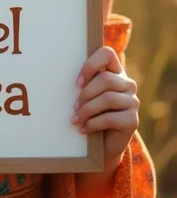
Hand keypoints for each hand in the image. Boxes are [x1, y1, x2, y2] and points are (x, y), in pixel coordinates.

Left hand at [71, 46, 139, 163]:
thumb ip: (83, 83)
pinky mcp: (132, 120)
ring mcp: (133, 102)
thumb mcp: (87, 96)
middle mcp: (128, 84)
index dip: (91, 64)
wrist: (103, 144)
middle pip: (105, 79)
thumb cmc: (91, 114)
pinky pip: (110, 118)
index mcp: (115, 72)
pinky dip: (93, 124)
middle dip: (85, 94)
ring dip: (87, 110)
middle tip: (74, 107)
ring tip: (76, 119)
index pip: (107, 54)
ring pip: (108, 98)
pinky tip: (84, 129)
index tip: (77, 82)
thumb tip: (64, 77)